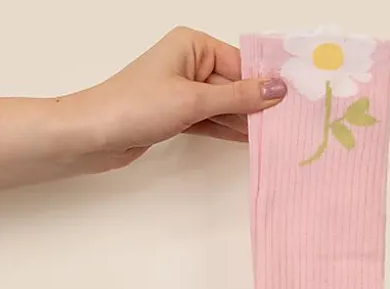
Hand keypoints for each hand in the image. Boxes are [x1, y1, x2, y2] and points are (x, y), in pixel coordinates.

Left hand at [71, 26, 286, 171]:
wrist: (95, 134)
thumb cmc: (136, 106)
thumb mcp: (194, 100)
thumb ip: (239, 97)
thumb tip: (277, 89)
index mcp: (193, 44)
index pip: (241, 64)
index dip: (266, 84)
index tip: (295, 103)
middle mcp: (189, 63)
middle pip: (236, 86)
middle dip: (259, 106)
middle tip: (292, 126)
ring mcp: (183, 91)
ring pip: (226, 106)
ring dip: (247, 123)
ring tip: (278, 139)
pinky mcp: (178, 116)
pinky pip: (213, 121)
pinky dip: (230, 132)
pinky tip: (253, 143)